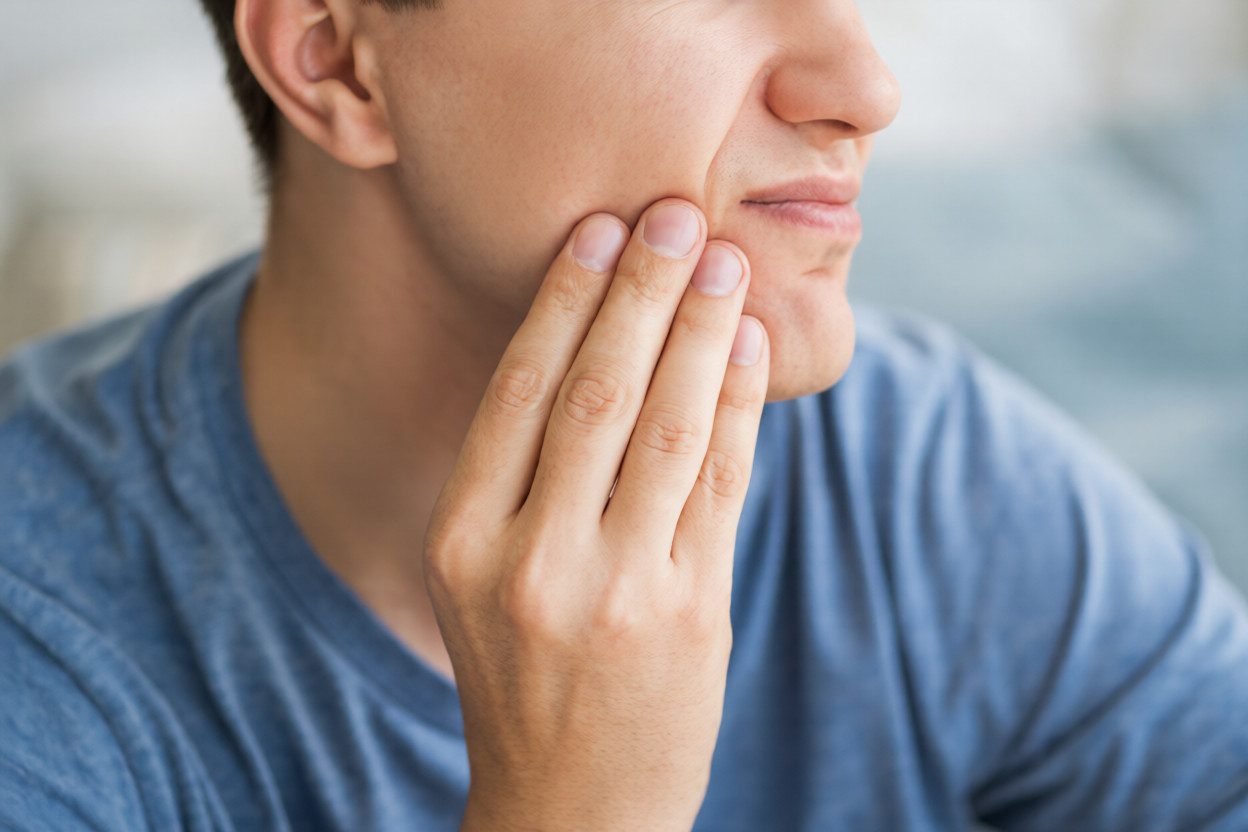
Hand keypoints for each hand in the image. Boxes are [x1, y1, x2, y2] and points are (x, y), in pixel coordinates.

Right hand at [422, 198, 768, 831]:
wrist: (571, 810)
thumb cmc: (522, 677)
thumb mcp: (479, 580)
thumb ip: (521, 479)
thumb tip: (600, 346)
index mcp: (461, 541)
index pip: (519, 391)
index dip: (567, 299)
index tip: (602, 228)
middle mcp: (531, 561)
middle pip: (596, 392)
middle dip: (643, 292)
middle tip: (678, 214)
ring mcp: (616, 591)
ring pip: (670, 427)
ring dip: (704, 333)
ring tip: (726, 263)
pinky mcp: (692, 615)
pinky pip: (721, 484)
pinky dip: (739, 406)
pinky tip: (748, 348)